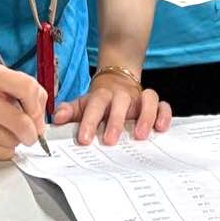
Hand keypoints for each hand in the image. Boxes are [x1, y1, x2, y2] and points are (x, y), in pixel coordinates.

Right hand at [0, 63, 46, 160]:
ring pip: (11, 140)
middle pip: (20, 121)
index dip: (38, 108)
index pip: (27, 88)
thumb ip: (31, 94)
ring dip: (15, 140)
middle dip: (31, 132)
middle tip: (31, 134)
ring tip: (7, 131)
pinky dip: (4, 150)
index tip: (38, 118)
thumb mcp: (6, 79)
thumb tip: (40, 124)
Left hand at [53, 70, 172, 145]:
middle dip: (116, 121)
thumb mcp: (82, 104)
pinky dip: (163, 114)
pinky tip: (161, 128)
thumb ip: (69, 111)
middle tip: (110, 140)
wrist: (117, 80)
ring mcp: (139, 98)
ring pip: (147, 99)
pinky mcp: (152, 103)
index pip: (95, 105)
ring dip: (145, 116)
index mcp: (102, 95)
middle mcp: (122, 95)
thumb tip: (56, 118)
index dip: (89, 121)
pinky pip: (162, 104)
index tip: (85, 139)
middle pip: (121, 102)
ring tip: (141, 136)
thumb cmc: (99, 100)